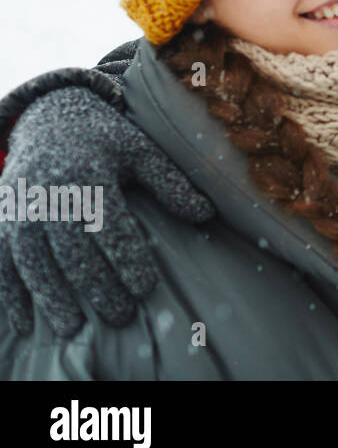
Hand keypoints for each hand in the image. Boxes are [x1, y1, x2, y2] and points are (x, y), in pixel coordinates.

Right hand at [0, 84, 212, 337]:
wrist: (49, 118)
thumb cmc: (105, 140)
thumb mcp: (141, 150)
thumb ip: (171, 183)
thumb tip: (207, 214)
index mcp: (89, 175)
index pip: (111, 226)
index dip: (127, 260)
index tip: (146, 288)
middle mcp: (50, 194)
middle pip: (73, 251)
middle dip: (97, 288)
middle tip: (120, 317)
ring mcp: (21, 210)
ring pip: (35, 262)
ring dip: (52, 299)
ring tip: (74, 329)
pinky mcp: (0, 222)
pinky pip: (1, 264)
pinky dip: (9, 295)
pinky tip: (23, 324)